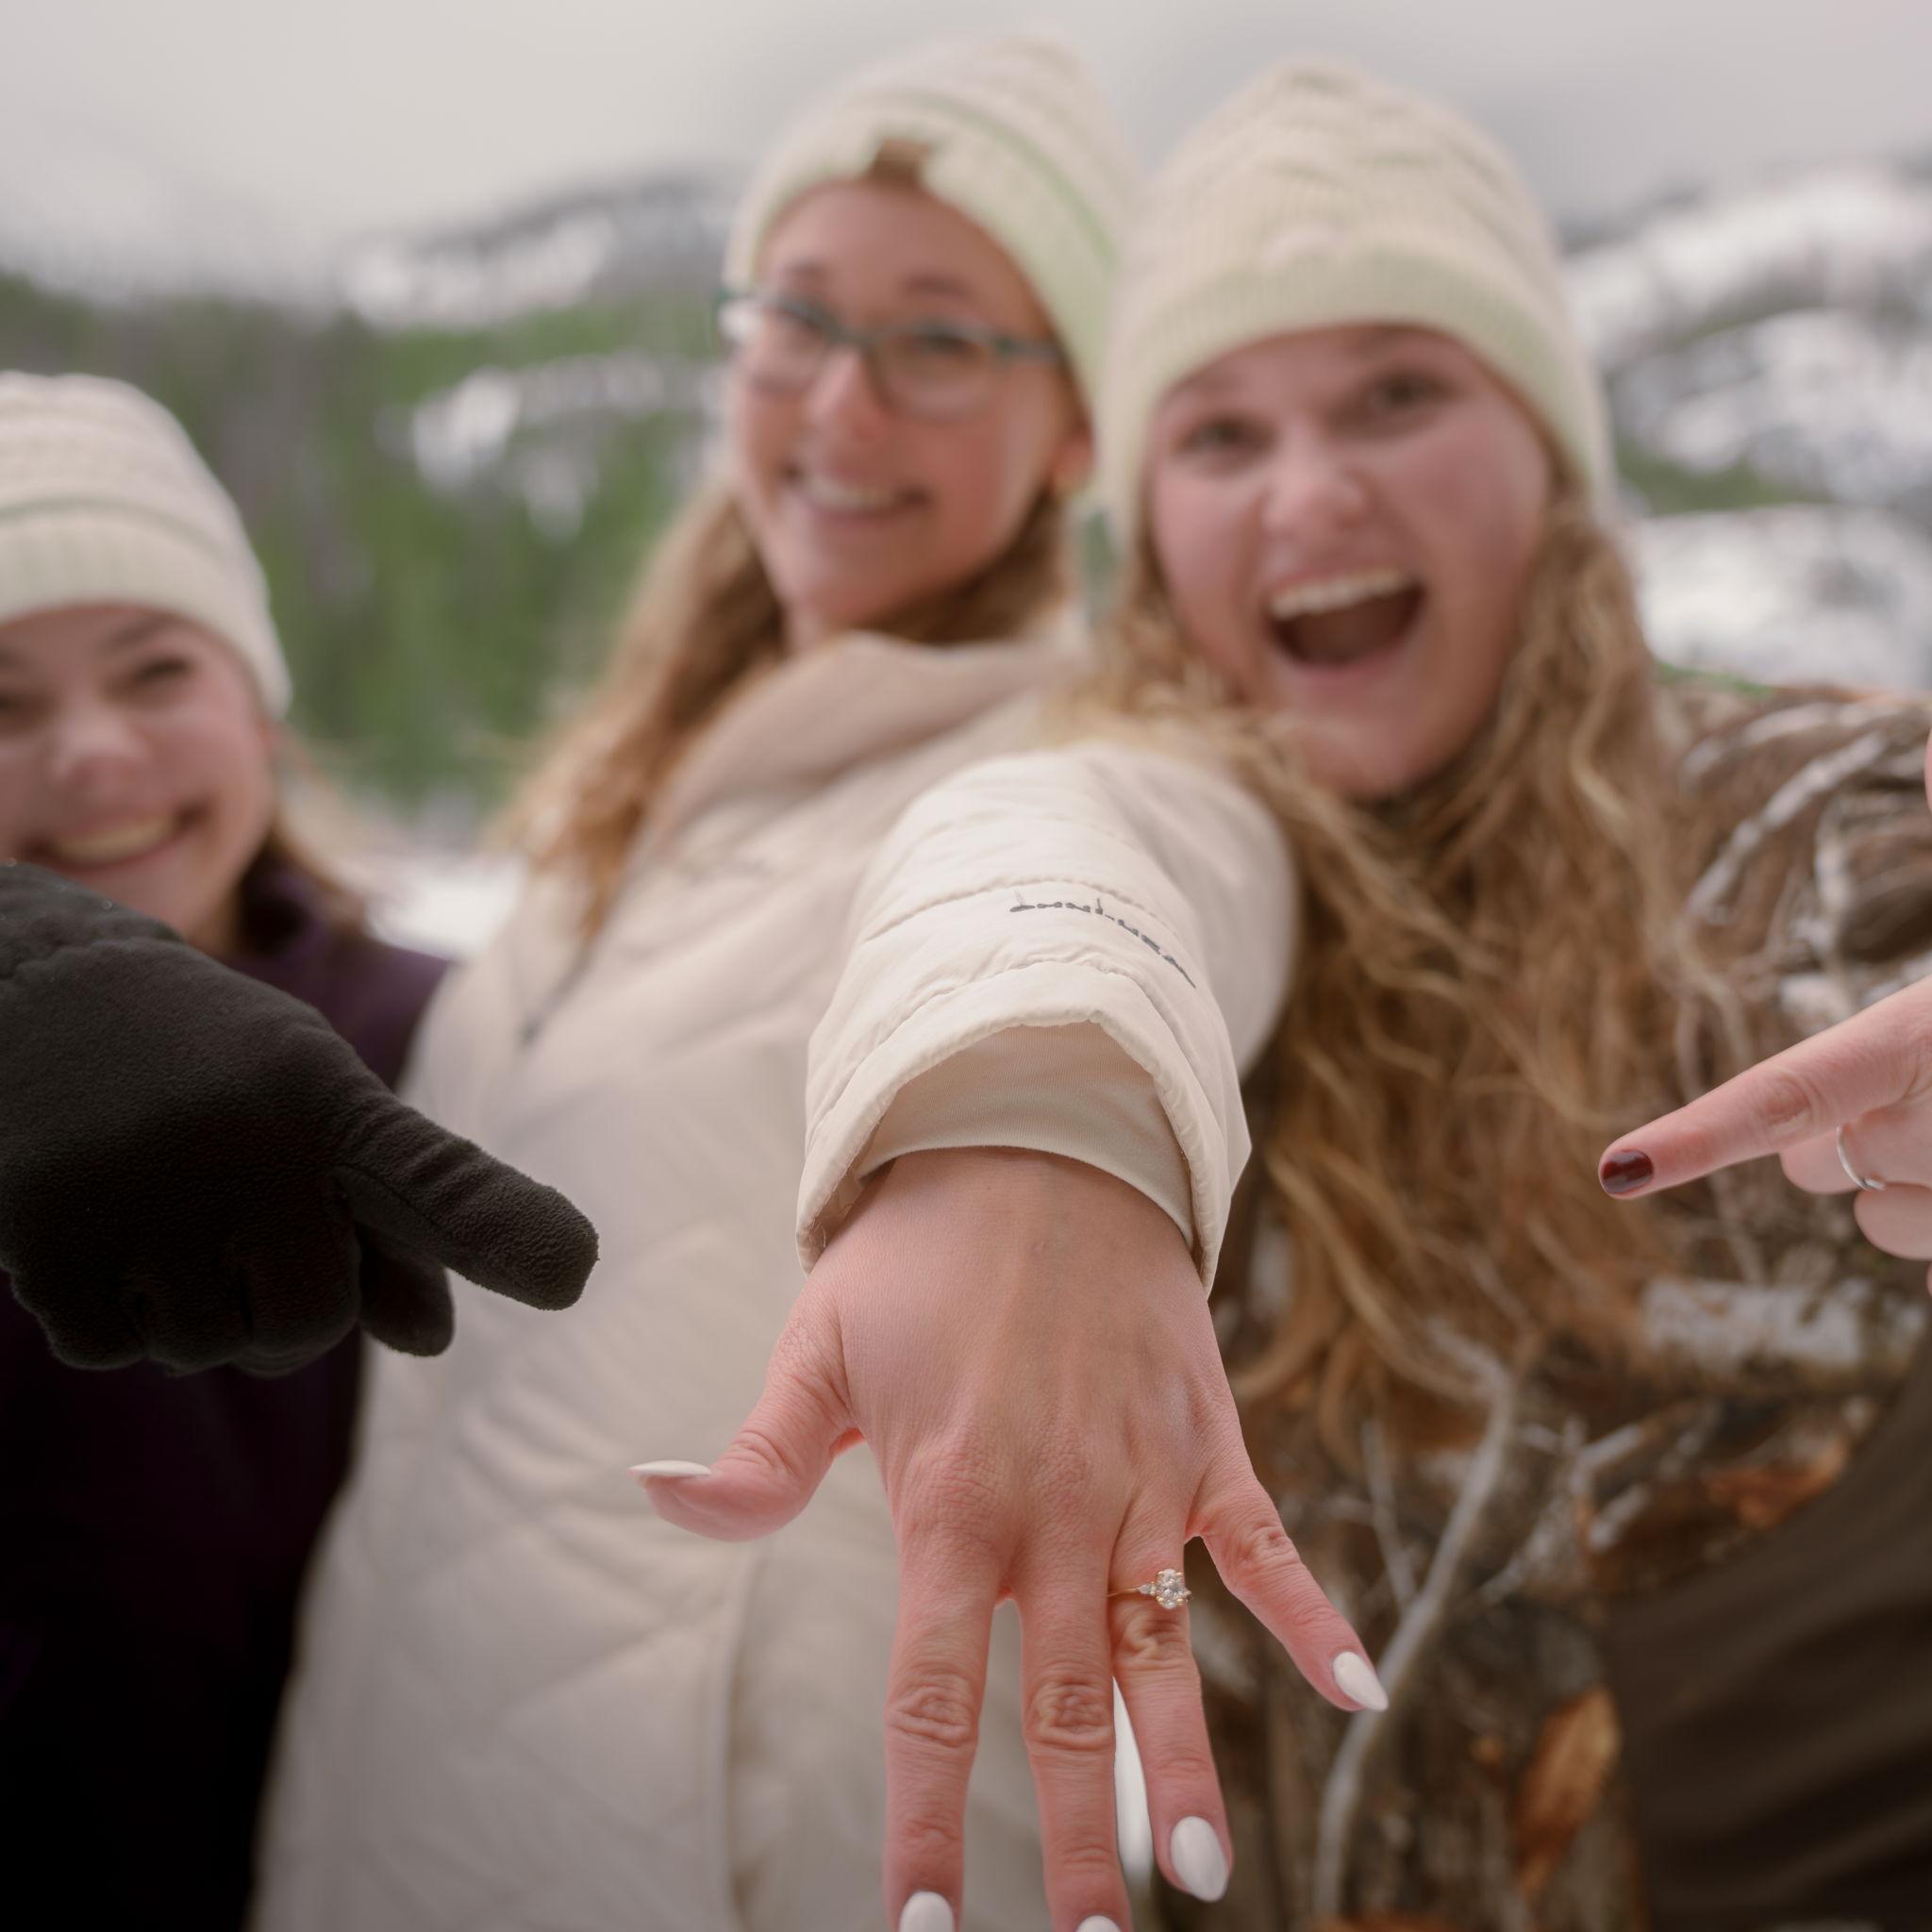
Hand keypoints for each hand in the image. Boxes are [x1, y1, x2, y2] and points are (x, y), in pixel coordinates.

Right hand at [0, 863, 597, 1371]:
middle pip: (307, 1326)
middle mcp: (251, 1149)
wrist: (43, 991)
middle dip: (279, 1307)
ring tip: (157, 1202)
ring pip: (205, 1349)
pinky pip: (110, 1348)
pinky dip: (106, 1311)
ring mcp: (146, 1196)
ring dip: (187, 1307)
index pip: (433, 1180)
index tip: (573, 1269)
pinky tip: (94, 1220)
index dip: (500, 1227)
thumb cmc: (220, 1068)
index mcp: (337, 1108)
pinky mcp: (50, 1240)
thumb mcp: (318, 1110)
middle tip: (235, 1222)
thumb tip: (431, 1337)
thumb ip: (389, 1216)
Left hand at [635, 1147, 1382, 1931]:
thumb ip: (755, 1454)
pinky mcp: (1208, 1442)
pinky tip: (1357, 1698)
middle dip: (1072, 1840)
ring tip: (1204, 1879)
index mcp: (948, 1502)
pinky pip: (1267, 1545)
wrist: (1037, 1143)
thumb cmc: (915, 1254)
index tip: (925, 1926)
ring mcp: (1142, 1479)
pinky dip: (1313, 1619)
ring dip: (1184, 1765)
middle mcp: (1052, 1509)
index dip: (926, 1817)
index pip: (930, 1694)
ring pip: (1165, 1652)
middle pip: (1061, 1706)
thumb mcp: (817, 1344)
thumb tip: (651, 1498)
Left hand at [1599, 972, 1931, 1281]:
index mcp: (1911, 1040)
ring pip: (1882, 1225)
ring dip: (1913, 1193)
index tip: (1618, 1170)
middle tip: (1919, 1094)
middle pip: (1811, 1167)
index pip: (1786, 1095)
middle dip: (1847, 1140)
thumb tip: (1798, 1162)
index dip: (1698, 1135)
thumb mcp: (1928, 1021)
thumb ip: (1863, 1069)